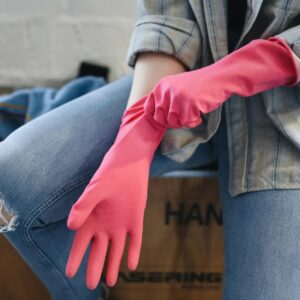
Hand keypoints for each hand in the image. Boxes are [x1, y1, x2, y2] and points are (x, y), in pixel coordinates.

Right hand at [65, 96, 165, 288]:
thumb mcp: (96, 188)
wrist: (131, 161)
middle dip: (94, 267)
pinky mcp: (136, 218)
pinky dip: (133, 252)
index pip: (80, 242)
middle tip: (90, 285)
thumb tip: (70, 226)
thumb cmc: (110, 172)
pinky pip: (135, 239)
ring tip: (110, 281)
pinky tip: (132, 265)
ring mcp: (121, 222)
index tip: (70, 272)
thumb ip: (83, 205)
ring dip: (113, 264)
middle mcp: (105, 223)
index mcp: (91, 217)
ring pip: (116, 248)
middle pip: (98, 250)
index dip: (75, 257)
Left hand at [144, 37, 297, 128]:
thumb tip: (155, 117)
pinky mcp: (188, 105)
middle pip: (161, 119)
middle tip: (184, 116)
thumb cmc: (199, 85)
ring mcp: (176, 98)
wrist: (219, 78)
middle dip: (172, 122)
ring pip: (173, 122)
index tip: (170, 116)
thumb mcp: (175, 87)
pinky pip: (187, 123)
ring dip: (184, 122)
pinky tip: (200, 113)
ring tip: (193, 112)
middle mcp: (166, 91)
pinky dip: (194, 122)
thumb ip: (164, 98)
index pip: (149, 109)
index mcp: (160, 86)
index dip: (159, 117)